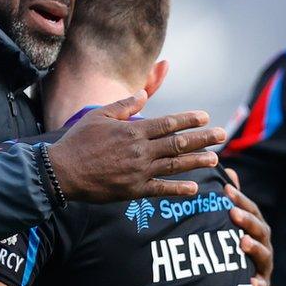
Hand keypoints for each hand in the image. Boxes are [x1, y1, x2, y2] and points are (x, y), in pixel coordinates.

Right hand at [48, 91, 225, 202]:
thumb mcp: (99, 116)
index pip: (168, 124)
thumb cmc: (78, 142)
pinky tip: (194, 188)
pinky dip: (178, 189)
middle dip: (203, 139)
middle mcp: (141, 151)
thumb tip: (142, 95)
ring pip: (175, 166)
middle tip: (222, 135)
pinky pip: (161, 190)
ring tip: (215, 159)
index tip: (205, 117)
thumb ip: (124, 106)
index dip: (189, 120)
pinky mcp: (134, 190)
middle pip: (178, 143)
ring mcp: (139, 172)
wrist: (62, 172)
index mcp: (133, 131)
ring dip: (197, 161)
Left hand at [224, 169, 272, 285]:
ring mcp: (264, 264)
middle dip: (247, 221)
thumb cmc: (232, 243)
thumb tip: (229, 171)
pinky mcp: (261, 284)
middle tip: (233, 213)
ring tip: (243, 242)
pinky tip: (249, 282)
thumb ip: (232, 200)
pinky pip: (261, 285)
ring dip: (254, 247)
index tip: (226, 190)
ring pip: (263, 255)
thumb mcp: (232, 221)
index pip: (250, 209)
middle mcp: (263, 242)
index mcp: (256, 226)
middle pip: (259, 230)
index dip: (240, 199)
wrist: (234, 279)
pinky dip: (257, 284)